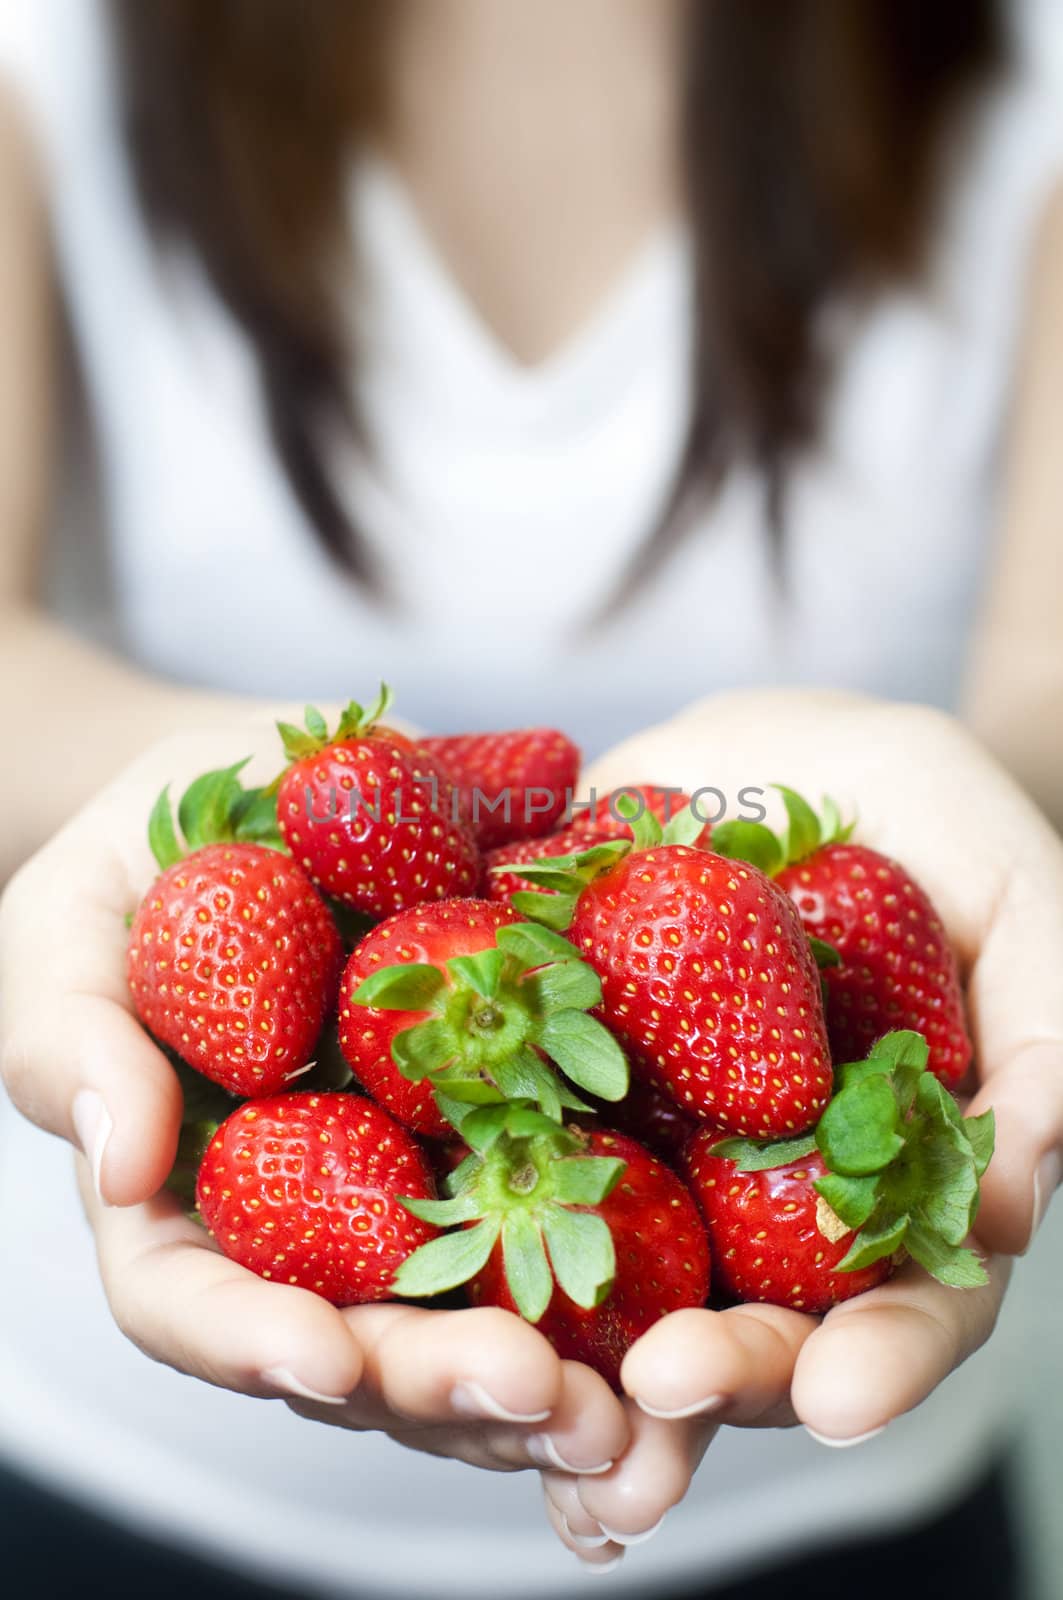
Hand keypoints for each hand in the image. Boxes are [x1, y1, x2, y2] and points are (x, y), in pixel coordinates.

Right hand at [0, 721, 628, 1494]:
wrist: (271, 789)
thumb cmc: (141, 863)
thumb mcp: (72, 930)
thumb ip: (78, 1042)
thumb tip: (122, 1167)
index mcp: (184, 1192)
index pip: (192, 1303)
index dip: (253, 1344)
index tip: (330, 1360)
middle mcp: (306, 1216)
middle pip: (357, 1342)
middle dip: (440, 1383)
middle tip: (535, 1394)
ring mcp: (415, 1177)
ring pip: (471, 1309)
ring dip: (550, 1372)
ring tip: (627, 1404)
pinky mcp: (512, 1120)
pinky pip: (569, 1198)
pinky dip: (622, 1255)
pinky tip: (686, 1300)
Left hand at [541, 689, 1059, 1565]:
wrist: (770, 750)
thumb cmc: (924, 816)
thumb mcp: (1017, 895)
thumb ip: (1039, 1034)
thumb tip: (1006, 1203)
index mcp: (899, 1176)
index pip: (911, 1298)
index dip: (884, 1356)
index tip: (836, 1401)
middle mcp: (773, 1191)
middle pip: (757, 1317)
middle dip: (720, 1371)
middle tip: (667, 1387)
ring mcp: (659, 1145)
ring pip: (623, 1273)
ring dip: (582, 1344)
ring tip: (533, 1386)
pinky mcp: (557, 1084)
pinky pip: (506, 1154)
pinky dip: (462, 1218)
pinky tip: (417, 1279)